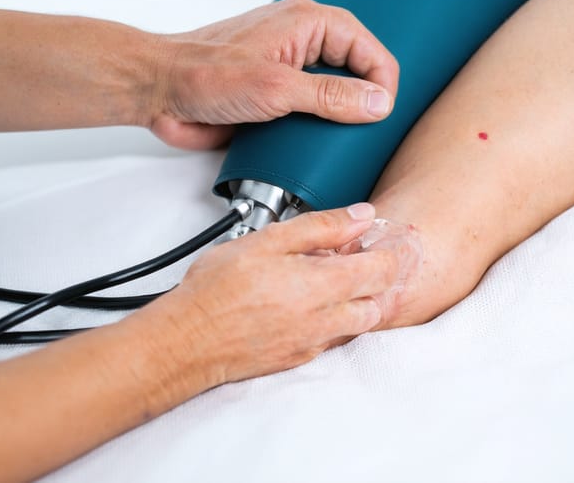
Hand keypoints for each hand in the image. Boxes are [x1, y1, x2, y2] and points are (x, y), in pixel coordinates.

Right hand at [144, 203, 404, 385]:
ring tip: (326, 283)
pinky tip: (305, 306)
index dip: (384, 251)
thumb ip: (321, 227)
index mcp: (324, 285)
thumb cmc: (218, 290)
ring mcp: (313, 343)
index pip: (383, 270)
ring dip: (354, 302)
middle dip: (374, 279)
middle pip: (378, 301)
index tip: (370, 240)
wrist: (189, 340)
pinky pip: (331, 340)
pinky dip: (330, 322)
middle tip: (350, 259)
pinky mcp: (297, 358)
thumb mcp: (268, 241)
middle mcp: (326, 320)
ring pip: (358, 324)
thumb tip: (361, 216)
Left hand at [148, 0, 399, 148]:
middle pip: (356, 73)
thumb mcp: (275, 88)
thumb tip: (375, 103)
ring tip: (339, 143)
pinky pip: (309, 114)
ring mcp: (288, 72)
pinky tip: (314, 149)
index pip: (370, 50)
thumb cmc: (203, 73)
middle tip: (364, 133)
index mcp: (309, 24)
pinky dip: (315, 132)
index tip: (380, 117)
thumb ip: (330, 97)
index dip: (382, 84)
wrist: (159, 92)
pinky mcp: (274, 98)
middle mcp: (302, 45)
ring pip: (334, 97)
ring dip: (338, 122)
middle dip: (363, 104)